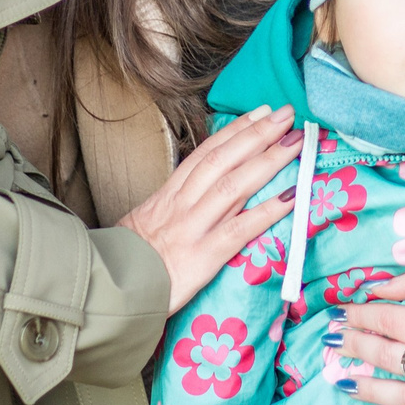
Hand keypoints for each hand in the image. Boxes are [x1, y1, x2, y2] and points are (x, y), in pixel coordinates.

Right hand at [118, 105, 300, 311]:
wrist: (108, 292)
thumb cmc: (125, 262)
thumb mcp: (142, 222)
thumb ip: (169, 205)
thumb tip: (194, 192)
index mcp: (168, 195)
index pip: (206, 153)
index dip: (235, 131)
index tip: (261, 112)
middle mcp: (182, 204)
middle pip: (224, 160)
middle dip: (258, 133)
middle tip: (287, 113)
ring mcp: (193, 228)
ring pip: (235, 185)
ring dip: (269, 160)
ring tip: (297, 141)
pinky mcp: (203, 256)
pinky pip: (240, 229)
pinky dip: (268, 211)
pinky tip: (292, 198)